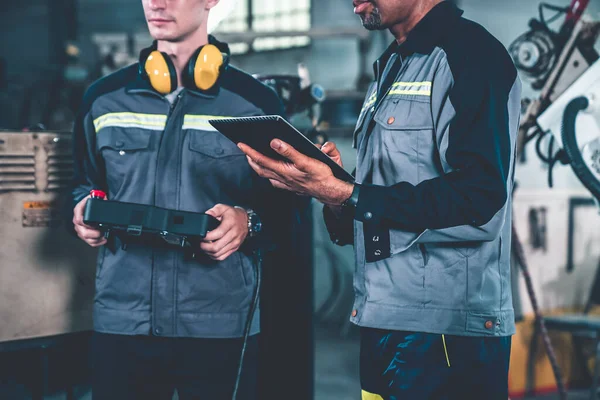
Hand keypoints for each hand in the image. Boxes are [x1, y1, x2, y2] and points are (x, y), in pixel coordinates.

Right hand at [73, 195, 106, 247]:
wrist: (86, 207)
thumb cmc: (89, 203)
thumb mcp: (93, 197)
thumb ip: (99, 197)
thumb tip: (104, 198)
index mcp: (78, 211)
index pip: (79, 220)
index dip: (87, 224)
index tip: (96, 225)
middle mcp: (77, 222)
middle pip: (83, 232)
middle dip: (95, 234)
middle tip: (102, 232)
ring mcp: (80, 229)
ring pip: (87, 239)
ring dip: (97, 239)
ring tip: (104, 236)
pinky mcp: (84, 235)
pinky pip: (89, 242)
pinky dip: (97, 243)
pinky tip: (104, 240)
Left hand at [200, 204, 247, 260]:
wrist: (245, 220)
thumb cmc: (233, 214)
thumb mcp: (223, 208)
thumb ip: (214, 211)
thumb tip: (206, 214)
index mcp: (230, 224)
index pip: (218, 234)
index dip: (207, 237)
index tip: (202, 236)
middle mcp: (234, 234)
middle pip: (217, 246)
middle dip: (205, 246)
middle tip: (200, 243)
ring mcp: (235, 243)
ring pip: (218, 253)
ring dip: (208, 252)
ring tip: (204, 247)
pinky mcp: (235, 248)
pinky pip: (223, 256)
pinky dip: (214, 256)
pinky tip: (211, 251)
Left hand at [238, 139, 352, 205]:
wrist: (330, 191)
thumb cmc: (321, 175)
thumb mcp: (306, 160)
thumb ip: (290, 151)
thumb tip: (275, 142)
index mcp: (284, 171)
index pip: (261, 160)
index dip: (250, 151)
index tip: (241, 144)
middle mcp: (282, 178)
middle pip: (260, 169)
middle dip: (250, 159)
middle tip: (244, 149)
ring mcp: (285, 183)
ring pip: (266, 175)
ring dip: (257, 166)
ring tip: (253, 158)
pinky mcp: (290, 186)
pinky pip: (274, 180)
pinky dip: (268, 174)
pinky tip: (268, 171)